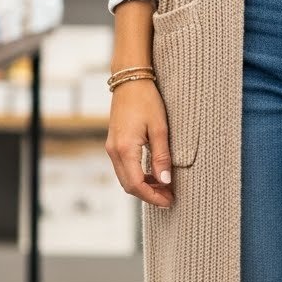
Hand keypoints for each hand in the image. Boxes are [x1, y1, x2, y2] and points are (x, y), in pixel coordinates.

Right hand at [105, 78, 174, 207]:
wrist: (130, 80)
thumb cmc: (147, 100)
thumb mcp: (160, 129)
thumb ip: (162, 157)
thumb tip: (165, 182)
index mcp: (125, 149)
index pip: (137, 184)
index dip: (153, 197)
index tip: (170, 201)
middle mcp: (114, 151)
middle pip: (129, 185)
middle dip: (149, 195)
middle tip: (169, 198)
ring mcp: (111, 147)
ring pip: (125, 178)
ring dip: (144, 187)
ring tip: (165, 188)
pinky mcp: (113, 143)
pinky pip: (124, 168)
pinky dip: (138, 176)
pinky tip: (154, 175)